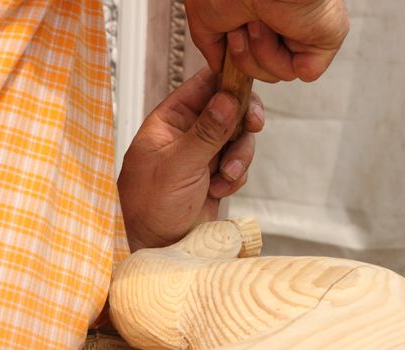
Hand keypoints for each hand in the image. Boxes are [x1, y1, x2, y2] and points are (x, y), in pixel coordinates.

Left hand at [118, 68, 263, 250]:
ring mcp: (204, 153)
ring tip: (224, 178)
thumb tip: (228, 99)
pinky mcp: (216, 174)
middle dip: (241, 122)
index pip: (203, 85)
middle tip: (253, 126)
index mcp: (170, 120)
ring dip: (239, 157)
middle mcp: (188, 132)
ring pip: (238, 138)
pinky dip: (235, 176)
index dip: (228, 82)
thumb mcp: (178, 165)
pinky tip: (219, 190)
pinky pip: (239, 164)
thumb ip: (206, 132)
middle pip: (229, 109)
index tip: (247, 90)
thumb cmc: (151, 205)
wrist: (157, 247)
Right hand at [185, 0, 348, 81]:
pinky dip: (281, 59)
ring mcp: (307, 29)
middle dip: (244, 55)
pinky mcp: (326, 37)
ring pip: (280, 73)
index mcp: (264, 12)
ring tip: (257, 22)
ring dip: (260, 52)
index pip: (252, 54)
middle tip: (239, 28)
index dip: (237, 54)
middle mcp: (286, 20)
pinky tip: (275, 31)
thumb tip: (219, 65)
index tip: (227, 35)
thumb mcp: (205, 18)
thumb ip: (211, 44)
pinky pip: (301, 72)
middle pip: (263, 69)